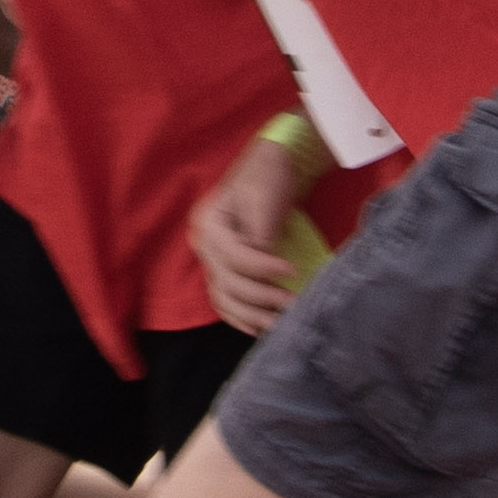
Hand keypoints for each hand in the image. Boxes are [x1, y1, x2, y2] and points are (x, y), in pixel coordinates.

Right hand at [190, 127, 325, 335]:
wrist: (271, 167)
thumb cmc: (268, 176)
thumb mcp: (263, 197)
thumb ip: (261, 233)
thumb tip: (266, 265)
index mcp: (208, 223)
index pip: (233, 257)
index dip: (262, 269)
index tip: (293, 270)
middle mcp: (203, 243)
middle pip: (227, 283)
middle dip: (261, 297)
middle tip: (293, 303)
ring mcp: (211, 259)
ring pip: (224, 298)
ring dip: (251, 316)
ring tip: (279, 325)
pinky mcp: (224, 269)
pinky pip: (225, 300)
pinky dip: (240, 317)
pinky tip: (258, 330)